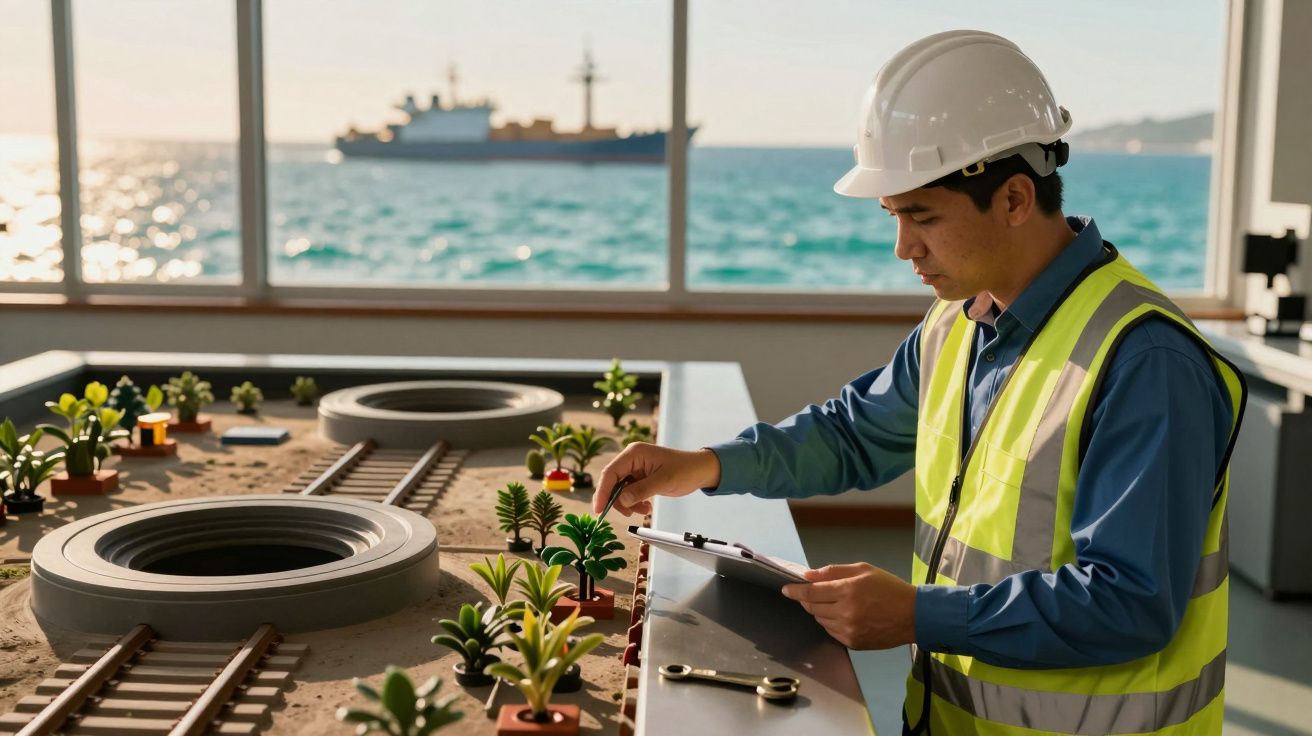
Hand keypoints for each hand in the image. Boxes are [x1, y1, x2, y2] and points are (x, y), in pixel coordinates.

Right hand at [592, 443, 721, 516]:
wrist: (700, 470)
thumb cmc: (685, 470)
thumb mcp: (663, 482)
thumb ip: (640, 490)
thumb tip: (621, 500)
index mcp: (634, 453)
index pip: (610, 473)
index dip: (602, 492)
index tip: (599, 509)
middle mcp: (631, 459)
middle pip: (612, 482)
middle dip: (617, 500)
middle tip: (627, 514)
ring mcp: (635, 468)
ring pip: (620, 490)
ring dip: (628, 503)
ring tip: (644, 509)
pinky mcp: (640, 477)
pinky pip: (629, 492)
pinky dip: (634, 502)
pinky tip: (646, 506)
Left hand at [781, 562, 916, 649]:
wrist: (913, 616)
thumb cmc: (889, 588)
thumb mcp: (863, 570)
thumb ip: (834, 571)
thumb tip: (808, 575)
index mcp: (848, 591)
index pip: (811, 592)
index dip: (795, 591)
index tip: (786, 589)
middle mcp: (846, 613)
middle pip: (813, 608)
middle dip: (808, 600)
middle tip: (814, 593)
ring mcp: (849, 630)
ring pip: (820, 620)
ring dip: (820, 611)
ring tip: (836, 602)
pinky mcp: (853, 642)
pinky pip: (831, 631)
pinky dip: (831, 622)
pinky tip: (844, 615)